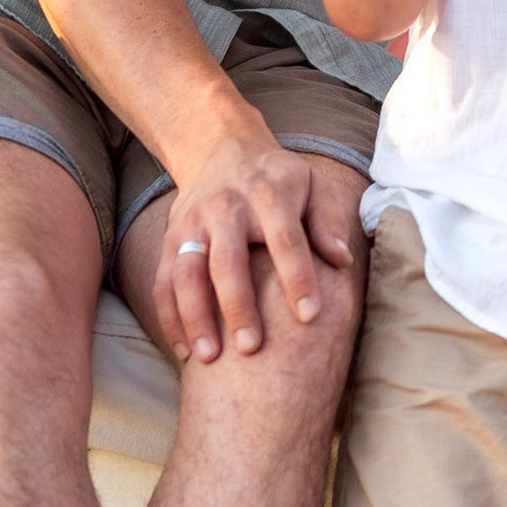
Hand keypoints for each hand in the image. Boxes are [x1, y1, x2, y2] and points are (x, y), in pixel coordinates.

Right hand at [151, 129, 355, 362]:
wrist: (220, 149)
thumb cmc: (277, 179)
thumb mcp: (310, 184)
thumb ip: (327, 220)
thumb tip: (343, 260)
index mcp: (269, 196)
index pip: (285, 239)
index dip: (297, 277)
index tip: (310, 316)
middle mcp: (226, 210)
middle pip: (228, 261)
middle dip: (238, 306)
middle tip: (251, 348)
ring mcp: (192, 225)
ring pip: (187, 273)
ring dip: (195, 317)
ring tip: (209, 358)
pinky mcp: (170, 240)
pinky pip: (163, 282)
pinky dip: (169, 318)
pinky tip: (183, 351)